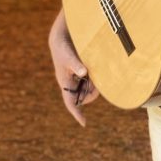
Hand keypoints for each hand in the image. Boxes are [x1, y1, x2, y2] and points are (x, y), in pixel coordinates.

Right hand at [49, 11, 98, 125]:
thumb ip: (76, 64)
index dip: (77, 113)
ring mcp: (76, 79)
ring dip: (94, 85)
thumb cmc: (63, 48)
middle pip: (83, 97)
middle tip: (98, 83)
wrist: (62, 37)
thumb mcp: (69, 56)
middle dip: (92, 93)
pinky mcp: (81, 73)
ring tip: (97, 74)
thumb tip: (84, 72)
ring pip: (88, 89)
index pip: (70, 103)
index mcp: (65, 83)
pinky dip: (95, 79)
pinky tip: (98, 71)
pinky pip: (90, 81)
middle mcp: (71, 83)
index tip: (84, 123)